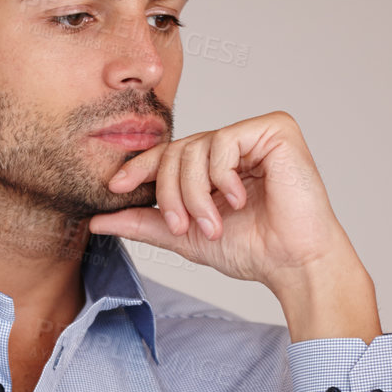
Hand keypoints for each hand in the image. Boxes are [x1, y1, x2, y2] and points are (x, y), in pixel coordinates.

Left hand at [87, 111, 381, 339]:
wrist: (294, 262)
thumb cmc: (253, 249)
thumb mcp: (186, 235)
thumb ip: (145, 222)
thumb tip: (98, 219)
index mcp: (215, 164)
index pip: (169, 154)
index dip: (140, 167)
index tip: (115, 186)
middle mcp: (234, 144)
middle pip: (178, 151)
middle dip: (172, 192)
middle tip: (184, 227)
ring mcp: (254, 134)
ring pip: (196, 147)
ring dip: (195, 192)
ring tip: (214, 222)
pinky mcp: (275, 129)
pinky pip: (224, 142)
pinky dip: (222, 176)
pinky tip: (239, 198)